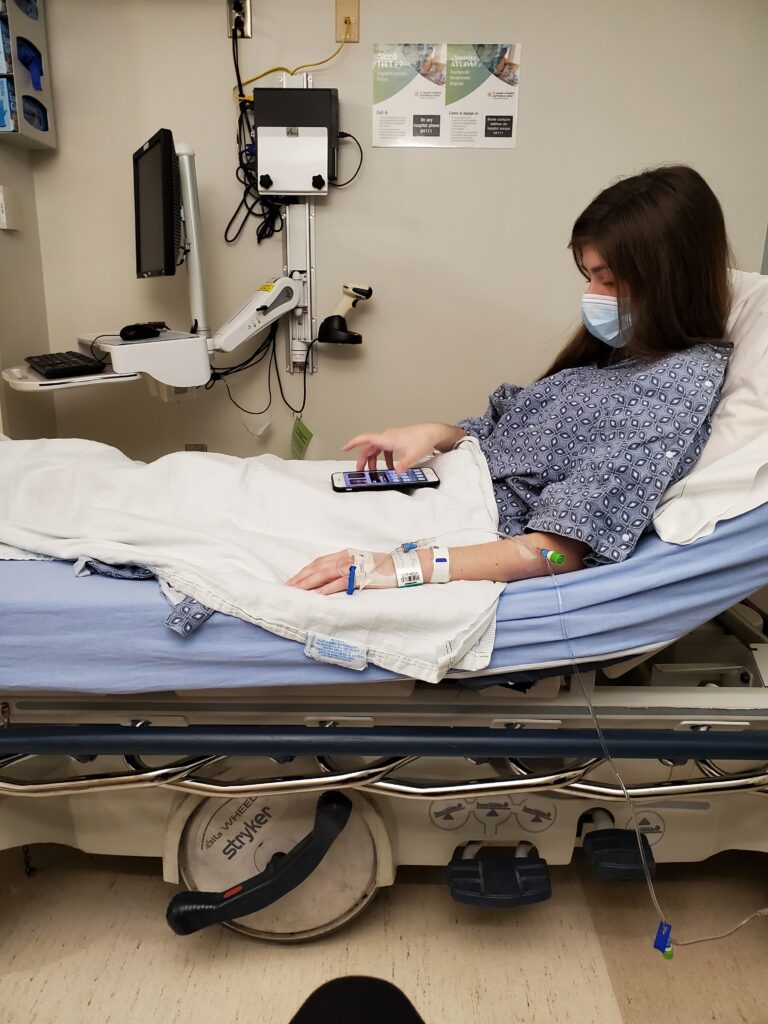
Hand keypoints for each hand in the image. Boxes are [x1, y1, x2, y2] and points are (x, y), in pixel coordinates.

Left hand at [285, 550, 393, 594]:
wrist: (403, 566)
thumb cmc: (384, 568)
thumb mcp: (362, 564)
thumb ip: (346, 569)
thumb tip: (329, 582)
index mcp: (345, 553)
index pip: (318, 562)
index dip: (303, 572)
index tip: (292, 582)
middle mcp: (346, 557)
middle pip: (317, 567)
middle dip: (300, 578)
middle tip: (287, 589)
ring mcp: (354, 565)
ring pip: (324, 573)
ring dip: (308, 583)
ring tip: (296, 592)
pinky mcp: (361, 575)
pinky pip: (340, 582)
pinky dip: (326, 589)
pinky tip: (316, 596)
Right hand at [343, 423, 465, 473]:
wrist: (432, 432)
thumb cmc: (422, 440)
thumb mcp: (412, 455)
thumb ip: (403, 465)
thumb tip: (396, 473)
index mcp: (387, 439)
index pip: (366, 439)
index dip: (353, 443)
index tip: (344, 448)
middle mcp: (387, 437)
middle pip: (369, 448)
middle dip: (363, 460)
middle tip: (360, 471)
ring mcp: (391, 438)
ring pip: (377, 450)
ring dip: (374, 461)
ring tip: (376, 472)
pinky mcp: (396, 440)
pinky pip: (385, 450)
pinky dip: (385, 459)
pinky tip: (391, 467)